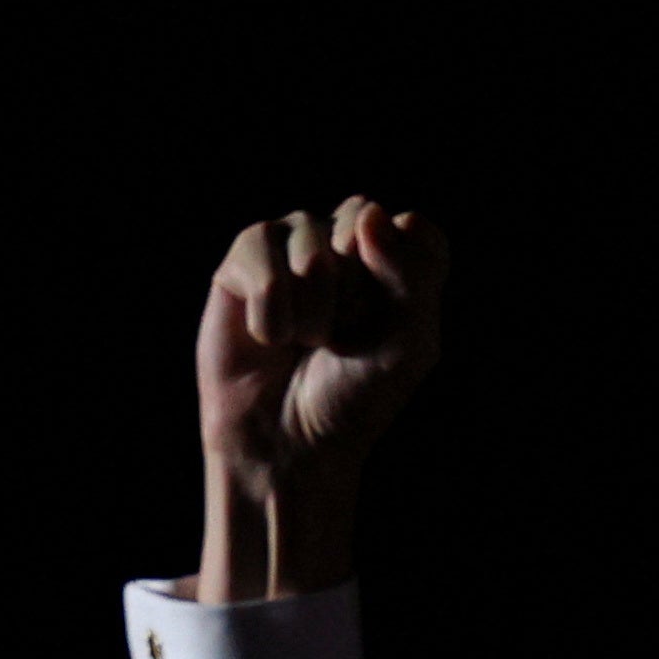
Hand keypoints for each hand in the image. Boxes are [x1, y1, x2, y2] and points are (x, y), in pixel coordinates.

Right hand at [194, 198, 450, 603]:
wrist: (289, 443)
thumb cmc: (352, 396)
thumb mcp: (408, 345)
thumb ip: (412, 274)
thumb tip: (371, 215)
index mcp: (395, 258)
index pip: (414, 229)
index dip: (402, 277)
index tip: (387, 325)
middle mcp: (344, 240)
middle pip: (362, 224)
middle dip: (356, 293)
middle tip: (340, 336)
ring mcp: (291, 244)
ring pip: (312, 245)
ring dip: (314, 312)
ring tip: (304, 342)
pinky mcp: (243, 261)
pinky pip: (262, 259)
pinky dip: (270, 314)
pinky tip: (268, 339)